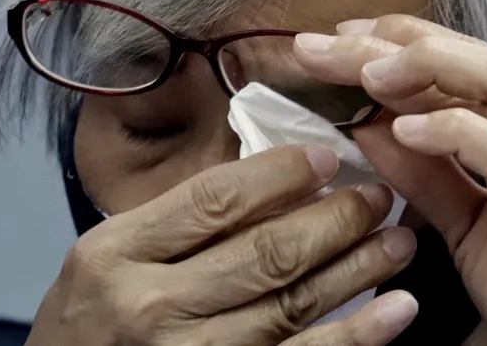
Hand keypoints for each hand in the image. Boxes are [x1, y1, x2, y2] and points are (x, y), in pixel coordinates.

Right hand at [26, 145, 418, 345]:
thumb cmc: (87, 325)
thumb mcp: (108, 256)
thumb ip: (177, 219)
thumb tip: (272, 176)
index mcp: (118, 252)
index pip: (216, 199)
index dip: (283, 173)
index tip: (328, 158)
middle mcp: (152, 304)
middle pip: (266, 251)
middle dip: (336, 219)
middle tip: (377, 197)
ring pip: (293, 303)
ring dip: (358, 269)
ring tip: (399, 242)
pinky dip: (356, 337)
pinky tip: (396, 312)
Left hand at [293, 16, 486, 345]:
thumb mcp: (466, 219)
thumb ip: (424, 170)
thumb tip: (367, 122)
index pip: (472, 61)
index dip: (404, 40)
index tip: (340, 41)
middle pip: (480, 60)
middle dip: (397, 43)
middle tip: (326, 46)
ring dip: (424, 68)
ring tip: (363, 72)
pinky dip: (451, 132)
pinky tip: (402, 131)